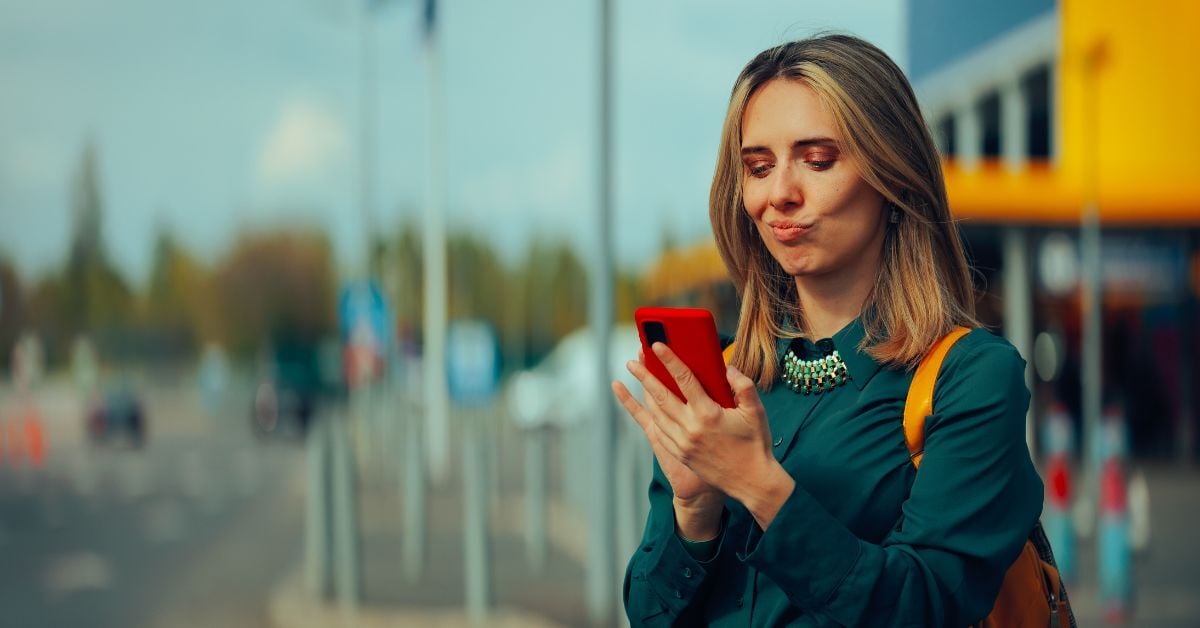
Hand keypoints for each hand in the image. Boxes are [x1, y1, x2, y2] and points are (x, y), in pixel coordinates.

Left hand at [622, 342, 794, 529]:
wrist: (752, 482)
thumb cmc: (756, 445)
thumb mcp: (756, 411)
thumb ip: (743, 385)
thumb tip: (727, 368)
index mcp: (709, 414)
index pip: (684, 380)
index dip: (669, 360)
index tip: (657, 345)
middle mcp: (691, 428)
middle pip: (661, 396)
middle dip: (645, 376)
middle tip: (632, 361)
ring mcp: (682, 443)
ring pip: (656, 413)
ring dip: (644, 393)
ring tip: (637, 377)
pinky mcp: (680, 454)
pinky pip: (658, 431)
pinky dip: (650, 415)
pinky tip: (646, 405)